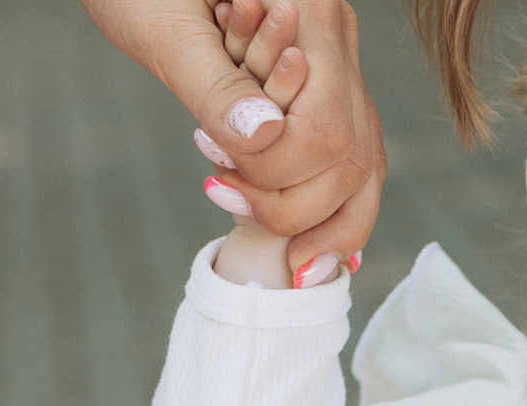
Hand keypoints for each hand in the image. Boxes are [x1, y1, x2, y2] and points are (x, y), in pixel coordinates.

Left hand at [76, 0, 383, 272]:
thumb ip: (212, 82)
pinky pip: (354, 165)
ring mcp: (341, 68)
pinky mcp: (330, 92)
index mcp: (312, 11)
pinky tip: (307, 247)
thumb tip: (263, 141)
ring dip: (327, 228)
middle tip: (226, 201)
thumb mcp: (161, 26)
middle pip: (355, 159)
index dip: (276, 173)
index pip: (325, 130)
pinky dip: (332, 214)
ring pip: (365, 170)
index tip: (215, 174)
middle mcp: (339, 39)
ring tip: (287, 260)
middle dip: (298, 208)